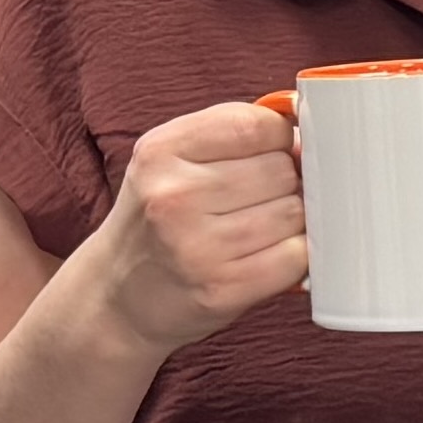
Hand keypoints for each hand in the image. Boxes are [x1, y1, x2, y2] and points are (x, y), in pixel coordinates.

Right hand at [73, 98, 310, 357]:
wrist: (116, 297)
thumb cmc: (157, 221)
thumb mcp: (169, 159)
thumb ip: (231, 131)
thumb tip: (306, 129)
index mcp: (161, 151)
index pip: (259, 125)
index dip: (279, 139)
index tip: (270, 153)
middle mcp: (174, 196)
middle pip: (282, 170)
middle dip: (283, 183)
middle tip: (253, 201)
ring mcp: (198, 246)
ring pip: (294, 213)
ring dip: (288, 222)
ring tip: (254, 231)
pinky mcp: (224, 289)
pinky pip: (295, 256)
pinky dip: (292, 256)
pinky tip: (264, 257)